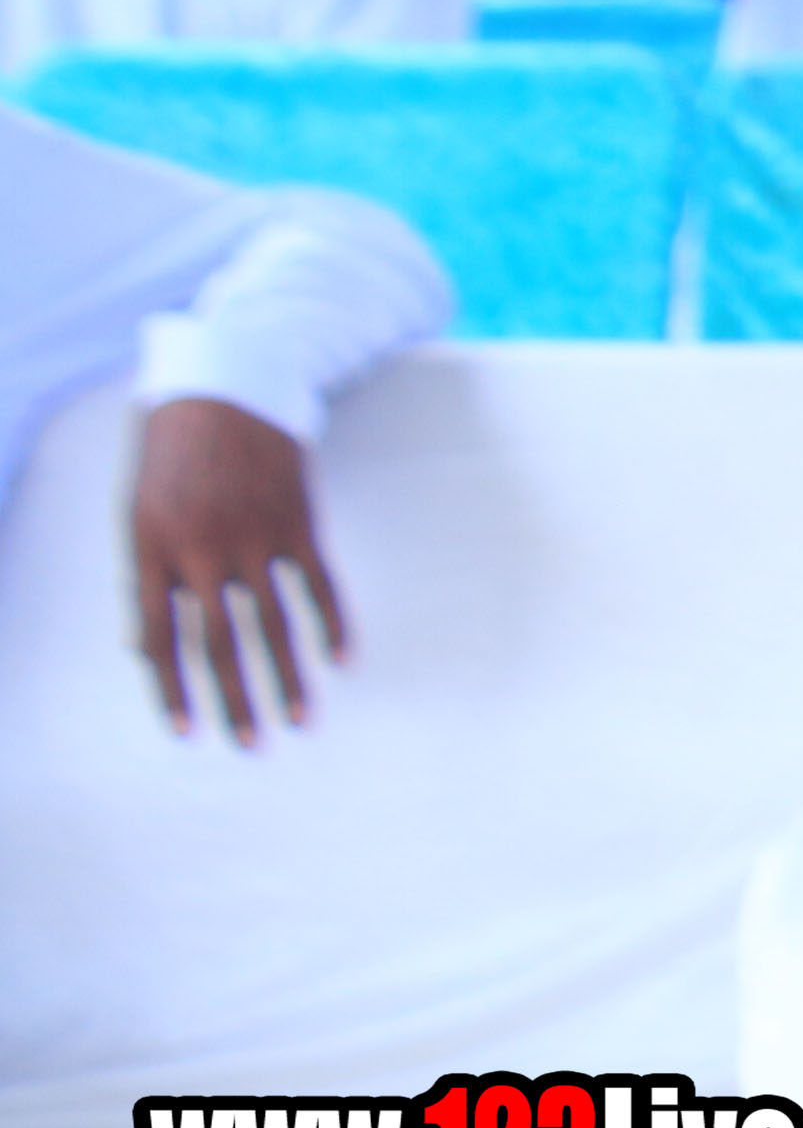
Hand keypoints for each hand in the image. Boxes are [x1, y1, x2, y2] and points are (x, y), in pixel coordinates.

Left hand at [126, 398, 341, 742]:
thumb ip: (144, 573)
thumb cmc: (171, 448)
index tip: (187, 732)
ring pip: (274, 624)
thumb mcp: (137, 506)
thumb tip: (143, 644)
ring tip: (300, 722)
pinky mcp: (298, 523)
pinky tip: (340, 661)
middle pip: (219, 641)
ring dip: (288, 678)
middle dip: (233, 699)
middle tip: (248, 745)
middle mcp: (201, 547)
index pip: (159, 635)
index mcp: (151, 545)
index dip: (171, 687)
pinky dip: (333, 625)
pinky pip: (318, 587)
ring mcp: (254, 536)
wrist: (225, 382)